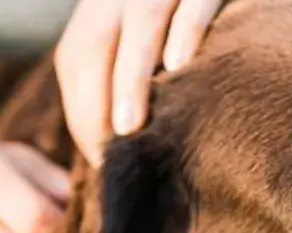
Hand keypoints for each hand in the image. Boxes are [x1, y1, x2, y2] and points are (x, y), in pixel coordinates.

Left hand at [55, 0, 224, 165]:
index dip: (80, 108)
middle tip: (108, 153)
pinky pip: (196, 0)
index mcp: (112, 5)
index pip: (79, 55)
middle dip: (96, 99)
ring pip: (141, 19)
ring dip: (131, 77)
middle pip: (99, 40)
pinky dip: (186, 29)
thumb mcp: (162, 48)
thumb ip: (140, 78)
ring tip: (130, 128)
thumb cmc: (213, 29)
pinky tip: (180, 64)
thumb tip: (123, 149)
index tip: (96, 158)